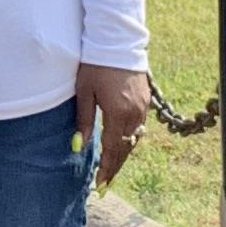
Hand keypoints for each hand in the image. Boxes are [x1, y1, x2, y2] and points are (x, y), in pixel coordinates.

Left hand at [74, 63, 151, 190]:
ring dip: (123, 155)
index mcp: (118, 112)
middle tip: (105, 185)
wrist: (116, 40)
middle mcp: (134, 113)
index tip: (100, 185)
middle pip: (126, 148)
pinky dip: (130, 139)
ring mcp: (143, 106)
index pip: (113, 149)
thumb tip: (80, 146)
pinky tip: (121, 145)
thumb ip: (84, 120)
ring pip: (134, 139)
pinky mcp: (145, 99)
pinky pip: (138, 127)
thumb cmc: (95, 64)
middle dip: (115, 167)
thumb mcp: (84, 92)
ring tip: (111, 169)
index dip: (107, 169)